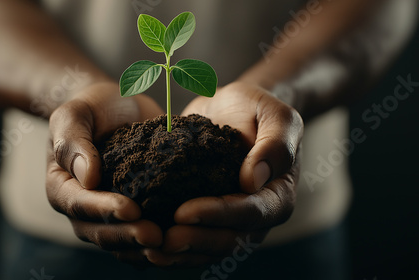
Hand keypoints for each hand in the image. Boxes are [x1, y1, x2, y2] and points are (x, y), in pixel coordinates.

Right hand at [46, 82, 163, 264]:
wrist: (116, 108)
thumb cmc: (92, 108)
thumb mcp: (75, 114)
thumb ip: (73, 141)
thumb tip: (88, 178)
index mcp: (62, 186)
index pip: (78, 204)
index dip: (104, 210)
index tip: (131, 209)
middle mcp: (82, 207)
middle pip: (99, 231)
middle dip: (127, 236)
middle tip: (155, 236)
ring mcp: (107, 213)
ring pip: (120, 241)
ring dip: (141, 247)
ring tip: (167, 243)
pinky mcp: (132, 212)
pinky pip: (138, 234)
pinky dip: (153, 244)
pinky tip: (176, 243)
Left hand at [142, 81, 302, 266]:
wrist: (236, 108)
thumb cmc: (257, 109)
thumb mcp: (276, 115)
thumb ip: (275, 145)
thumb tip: (252, 181)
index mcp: (277, 194)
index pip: (250, 213)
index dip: (217, 215)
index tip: (183, 212)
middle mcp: (258, 215)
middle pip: (230, 240)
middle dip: (197, 242)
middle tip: (164, 240)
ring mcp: (233, 220)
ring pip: (211, 249)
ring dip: (183, 254)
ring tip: (152, 251)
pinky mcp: (210, 217)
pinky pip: (197, 239)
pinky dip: (176, 249)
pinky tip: (150, 248)